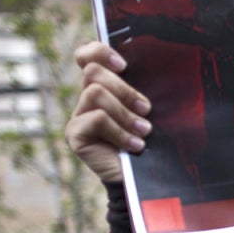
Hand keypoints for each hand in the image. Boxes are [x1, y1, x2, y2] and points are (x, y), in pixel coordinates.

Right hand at [65, 41, 151, 182]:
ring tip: (143, 132)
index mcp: (105, 87)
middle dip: (124, 90)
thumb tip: (158, 63)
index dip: (100, 52)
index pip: (87, 56)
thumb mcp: (150, 110)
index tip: (125, 66)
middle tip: (145, 110)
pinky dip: (119, 131)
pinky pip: (96, 118)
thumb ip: (143, 89)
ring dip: (124, 113)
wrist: (146, 179)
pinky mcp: (75, 134)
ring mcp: (79, 116)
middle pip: (93, 72)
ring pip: (95, 92)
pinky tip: (134, 146)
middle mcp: (87, 99)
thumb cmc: (154, 141)